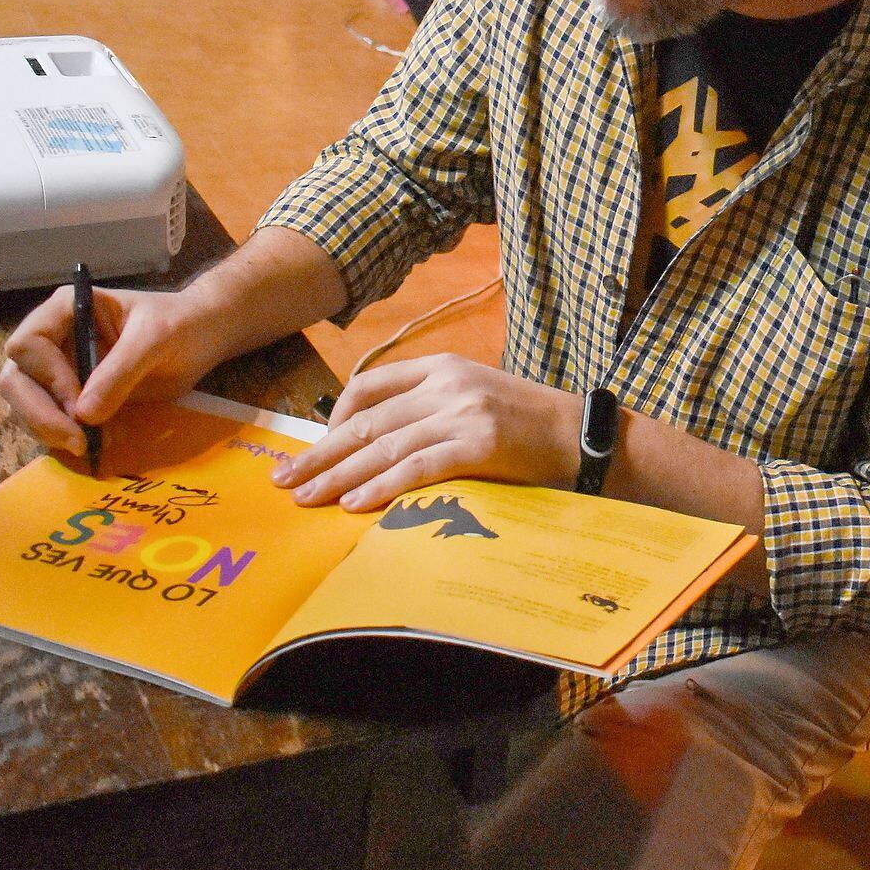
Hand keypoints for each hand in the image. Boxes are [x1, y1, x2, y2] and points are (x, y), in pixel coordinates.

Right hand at [0, 283, 217, 454]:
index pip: (27, 345)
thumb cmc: (180, 323)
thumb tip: (83, 414)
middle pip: (16, 380)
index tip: (77, 404)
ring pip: (25, 406)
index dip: (46, 377)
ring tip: (91, 444)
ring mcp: (58, 369)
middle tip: (77, 440)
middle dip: (40, 414)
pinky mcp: (70, 397)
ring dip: (51, 431)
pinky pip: (49, 421)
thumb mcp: (155, 339)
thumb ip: (120, 371)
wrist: (201, 337)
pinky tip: (96, 444)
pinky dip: (65, 437)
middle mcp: (53, 339)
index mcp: (66, 310)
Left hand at [272, 352, 582, 511]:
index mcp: (444, 366)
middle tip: (285, 479)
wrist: (584, 437)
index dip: (334, 417)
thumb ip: (432, 408)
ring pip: (384, 446)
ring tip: (307, 498)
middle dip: (321, 453)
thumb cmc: (530, 426)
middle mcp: (447, 384)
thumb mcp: (476, 398)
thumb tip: (378, 441)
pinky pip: (416, 469)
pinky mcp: (478, 446)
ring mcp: (463, 413)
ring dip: (338, 475)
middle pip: (367, 421)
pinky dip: (380, 486)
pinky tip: (354, 504)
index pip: (371, 385)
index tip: (314, 447)